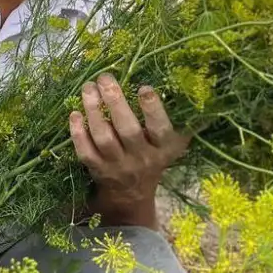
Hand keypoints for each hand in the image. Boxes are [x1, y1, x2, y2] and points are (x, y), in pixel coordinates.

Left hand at [70, 74, 189, 229]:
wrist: (133, 195)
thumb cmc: (155, 157)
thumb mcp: (174, 144)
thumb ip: (184, 122)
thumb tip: (199, 93)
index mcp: (163, 150)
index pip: (160, 130)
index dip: (153, 109)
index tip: (144, 87)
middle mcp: (141, 159)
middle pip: (127, 130)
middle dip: (115, 102)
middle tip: (105, 77)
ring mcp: (117, 166)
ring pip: (103, 138)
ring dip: (93, 111)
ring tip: (88, 87)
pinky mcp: (97, 170)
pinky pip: (85, 152)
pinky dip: (77, 133)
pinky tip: (74, 113)